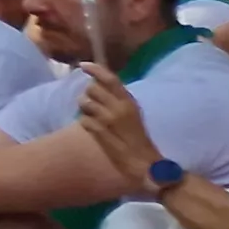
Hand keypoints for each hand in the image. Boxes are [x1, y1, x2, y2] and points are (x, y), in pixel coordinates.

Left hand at [77, 68, 165, 194]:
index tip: (83, 65)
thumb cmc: (138, 137)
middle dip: (88, 94)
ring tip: (94, 117)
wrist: (145, 162)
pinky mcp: (100, 133)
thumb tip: (97, 84)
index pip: (111, 79)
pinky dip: (85, 123)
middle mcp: (119, 107)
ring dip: (84, 108)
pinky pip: (83, 120)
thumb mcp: (131, 113)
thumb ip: (117, 99)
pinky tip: (94, 129)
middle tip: (94, 104)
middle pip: (92, 88)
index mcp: (129, 102)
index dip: (95, 69)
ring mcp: (108, 120)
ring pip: (84, 102)